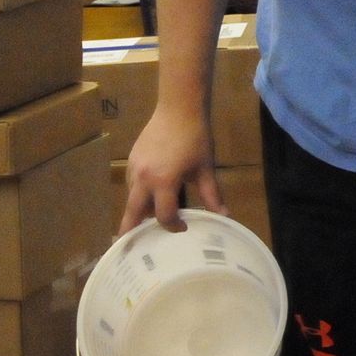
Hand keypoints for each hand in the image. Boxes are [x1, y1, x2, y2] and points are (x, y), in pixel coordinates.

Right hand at [120, 105, 224, 233]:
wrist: (179, 108)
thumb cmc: (196, 138)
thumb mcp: (206, 168)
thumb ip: (212, 194)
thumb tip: (224, 216)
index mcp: (163, 182)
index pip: (163, 215)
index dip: (173, 226)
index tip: (183, 229)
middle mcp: (143, 178)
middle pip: (132, 213)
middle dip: (133, 231)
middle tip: (135, 247)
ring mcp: (134, 169)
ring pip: (130, 199)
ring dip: (137, 212)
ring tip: (146, 224)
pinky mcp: (131, 160)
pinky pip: (131, 186)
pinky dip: (138, 196)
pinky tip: (148, 198)